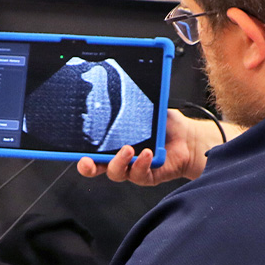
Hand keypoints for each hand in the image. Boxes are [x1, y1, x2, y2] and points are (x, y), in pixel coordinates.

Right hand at [77, 110, 232, 184]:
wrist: (188, 138)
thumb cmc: (165, 125)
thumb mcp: (145, 110)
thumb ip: (132, 105)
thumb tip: (122, 88)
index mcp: (114, 144)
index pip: (93, 152)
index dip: (82, 155)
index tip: (76, 153)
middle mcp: (121, 159)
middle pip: (97, 168)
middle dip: (89, 167)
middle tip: (89, 162)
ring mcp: (133, 169)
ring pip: (116, 173)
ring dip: (119, 162)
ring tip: (128, 150)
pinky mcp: (148, 176)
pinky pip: (139, 175)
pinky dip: (141, 164)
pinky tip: (148, 154)